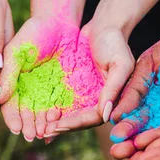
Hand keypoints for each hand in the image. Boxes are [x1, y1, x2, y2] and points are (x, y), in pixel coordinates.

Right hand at [0, 16, 77, 141]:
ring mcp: (45, 90)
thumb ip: (7, 75)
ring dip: (41, 125)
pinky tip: (58, 124)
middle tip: (29, 136)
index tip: (15, 128)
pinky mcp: (62, 89)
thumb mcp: (16, 52)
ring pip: (41, 113)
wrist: (59, 22)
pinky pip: (60, 106)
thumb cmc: (33, 33)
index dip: (11, 117)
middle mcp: (27, 90)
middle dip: (27, 126)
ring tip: (43, 134)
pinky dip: (59, 117)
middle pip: (25, 113)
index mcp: (12, 82)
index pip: (9, 105)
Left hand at [44, 21, 131, 135]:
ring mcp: (86, 95)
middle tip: (44, 133)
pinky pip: (63, 102)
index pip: (95, 117)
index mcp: (112, 99)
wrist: (104, 26)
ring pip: (71, 114)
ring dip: (56, 123)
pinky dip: (53, 110)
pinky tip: (40, 117)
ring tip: (39, 130)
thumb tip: (107, 116)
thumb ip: (114, 89)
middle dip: (63, 127)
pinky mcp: (75, 87)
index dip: (78, 123)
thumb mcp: (120, 65)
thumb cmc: (115, 43)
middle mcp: (99, 101)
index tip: (60, 126)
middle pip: (81, 120)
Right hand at [110, 23, 159, 142]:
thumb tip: (114, 114)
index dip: (125, 129)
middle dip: (134, 146)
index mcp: (150, 98)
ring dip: (153, 153)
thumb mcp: (152, 62)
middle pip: (148, 134)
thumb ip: (135, 87)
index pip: (135, 118)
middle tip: (121, 155)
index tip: (115, 138)